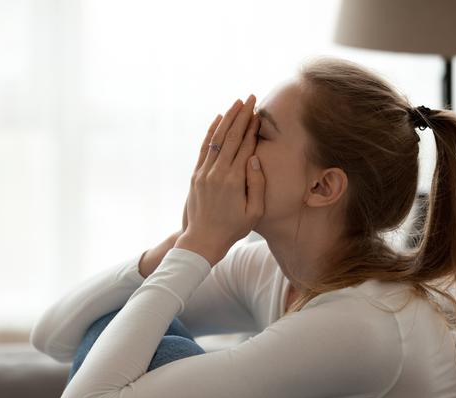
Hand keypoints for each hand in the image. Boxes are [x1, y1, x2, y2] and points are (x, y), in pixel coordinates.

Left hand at [177, 94, 264, 265]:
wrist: (203, 240)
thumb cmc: (233, 228)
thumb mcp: (254, 212)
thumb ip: (257, 185)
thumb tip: (254, 158)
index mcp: (234, 181)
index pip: (245, 147)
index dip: (253, 128)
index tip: (260, 114)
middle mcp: (217, 173)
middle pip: (231, 137)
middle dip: (242, 116)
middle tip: (251, 98)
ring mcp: (204, 173)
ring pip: (217, 139)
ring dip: (227, 118)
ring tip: (237, 103)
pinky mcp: (196, 175)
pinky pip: (204, 148)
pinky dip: (212, 132)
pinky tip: (218, 119)